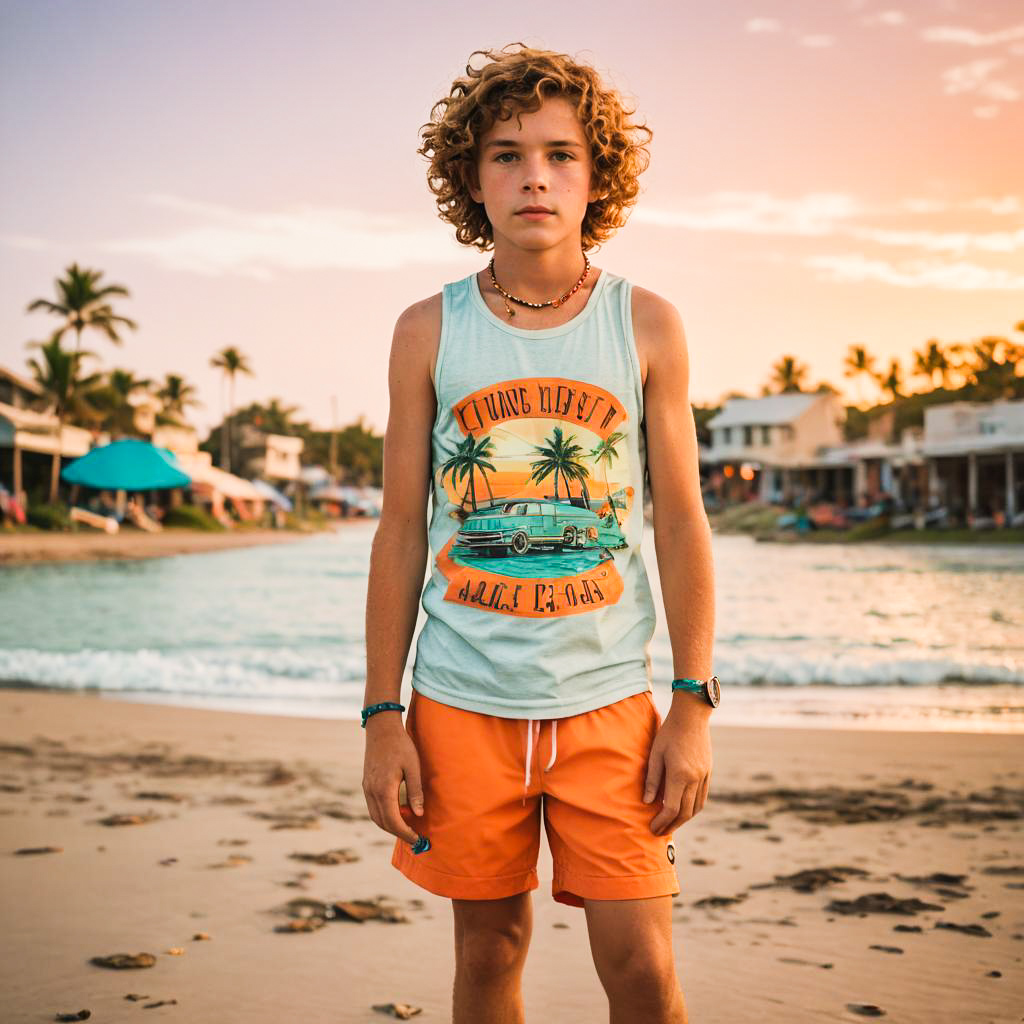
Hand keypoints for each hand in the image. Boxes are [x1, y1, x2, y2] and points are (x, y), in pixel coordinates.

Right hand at [361, 716, 424, 845]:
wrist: (381, 728)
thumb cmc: (401, 745)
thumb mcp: (413, 767)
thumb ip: (415, 792)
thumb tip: (418, 815)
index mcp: (384, 789)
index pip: (393, 820)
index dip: (405, 832)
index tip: (417, 838)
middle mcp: (372, 791)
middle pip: (383, 822)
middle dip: (398, 833)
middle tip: (414, 837)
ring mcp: (367, 788)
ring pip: (375, 816)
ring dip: (389, 826)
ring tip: (406, 827)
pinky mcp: (366, 783)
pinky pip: (373, 807)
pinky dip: (384, 815)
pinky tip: (396, 813)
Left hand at [642, 706, 711, 835]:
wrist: (692, 716)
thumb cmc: (669, 732)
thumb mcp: (655, 753)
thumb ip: (651, 779)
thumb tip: (647, 802)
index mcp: (679, 774)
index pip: (670, 808)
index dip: (661, 822)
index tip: (652, 828)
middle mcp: (694, 779)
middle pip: (684, 813)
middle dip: (671, 826)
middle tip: (659, 832)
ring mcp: (704, 776)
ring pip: (695, 808)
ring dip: (683, 820)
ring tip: (670, 824)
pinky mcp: (708, 773)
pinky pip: (702, 798)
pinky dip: (692, 809)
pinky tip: (683, 810)